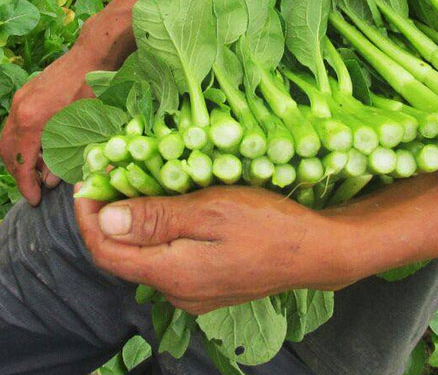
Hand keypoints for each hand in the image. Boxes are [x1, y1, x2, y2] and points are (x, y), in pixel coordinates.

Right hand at [0, 8, 133, 204]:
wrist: (94, 53)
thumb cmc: (96, 90)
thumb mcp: (87, 127)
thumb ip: (66, 155)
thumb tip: (50, 180)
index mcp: (33, 122)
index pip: (20, 164)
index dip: (26, 186)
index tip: (34, 200)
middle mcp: (19, 111)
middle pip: (7, 153)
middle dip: (19, 174)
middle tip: (34, 189)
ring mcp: (21, 100)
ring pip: (8, 138)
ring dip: (20, 158)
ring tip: (38, 172)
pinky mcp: (26, 93)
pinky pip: (16, 124)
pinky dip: (23, 141)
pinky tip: (41, 148)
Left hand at [75, 186, 360, 313]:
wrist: (317, 252)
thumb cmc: (268, 224)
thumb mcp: (212, 209)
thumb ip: (157, 217)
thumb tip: (105, 217)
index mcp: (171, 273)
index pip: (107, 250)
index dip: (88, 216)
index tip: (88, 181)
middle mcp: (176, 292)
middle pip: (125, 256)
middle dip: (111, 217)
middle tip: (114, 175)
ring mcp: (195, 293)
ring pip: (149, 258)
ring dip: (137, 224)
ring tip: (142, 184)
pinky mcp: (212, 287)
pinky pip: (172, 261)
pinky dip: (162, 234)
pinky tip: (176, 209)